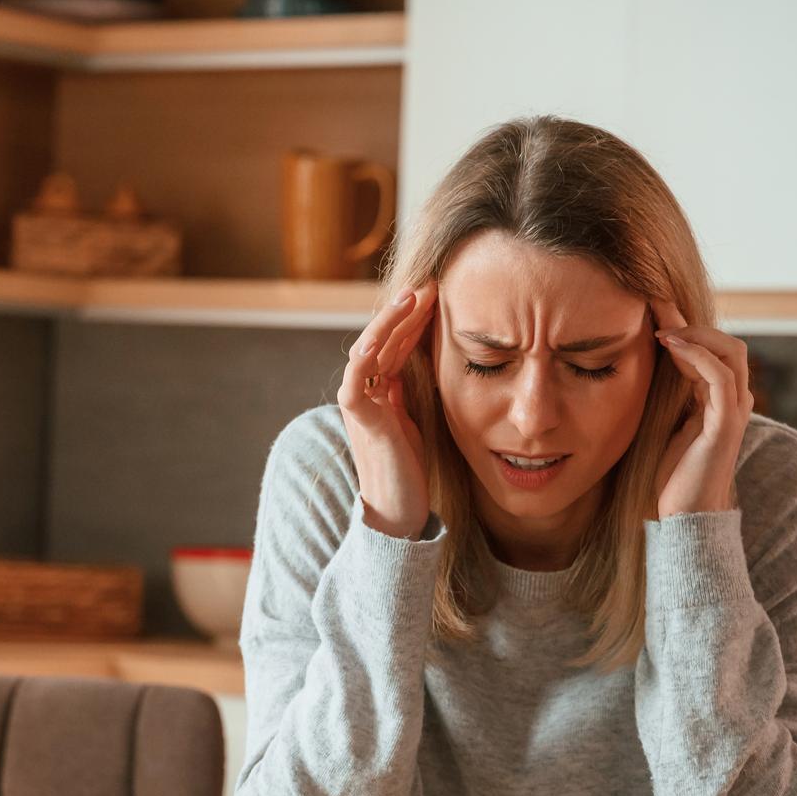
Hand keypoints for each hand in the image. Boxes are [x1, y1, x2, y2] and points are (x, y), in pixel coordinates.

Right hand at [338, 282, 437, 538]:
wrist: (398, 513)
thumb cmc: (412, 473)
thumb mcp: (421, 422)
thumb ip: (419, 394)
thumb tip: (436, 364)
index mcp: (381, 393)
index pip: (396, 344)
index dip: (414, 319)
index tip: (440, 294)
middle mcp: (366, 393)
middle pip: (383, 338)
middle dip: (406, 310)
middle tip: (431, 282)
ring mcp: (359, 403)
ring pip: (368, 348)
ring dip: (389, 320)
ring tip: (413, 295)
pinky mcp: (359, 417)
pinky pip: (356, 377)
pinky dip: (367, 353)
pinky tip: (384, 333)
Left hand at [651, 298, 752, 518]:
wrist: (683, 516)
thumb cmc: (670, 476)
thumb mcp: (663, 424)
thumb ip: (665, 396)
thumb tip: (641, 367)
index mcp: (718, 399)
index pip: (711, 351)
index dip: (684, 328)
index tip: (651, 311)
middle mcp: (733, 400)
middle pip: (726, 343)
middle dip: (692, 321)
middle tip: (656, 306)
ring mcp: (734, 410)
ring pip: (729, 352)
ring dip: (695, 333)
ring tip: (660, 325)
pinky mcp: (727, 423)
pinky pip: (719, 376)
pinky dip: (696, 355)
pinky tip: (668, 346)